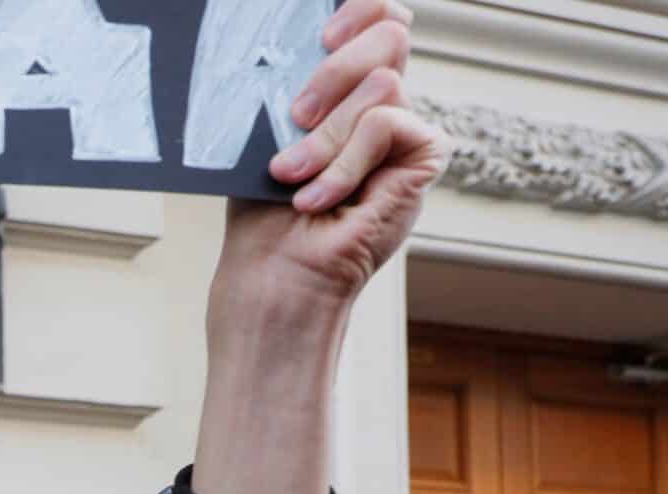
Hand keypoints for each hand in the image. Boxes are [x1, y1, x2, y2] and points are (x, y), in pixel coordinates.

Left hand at [216, 0, 448, 313]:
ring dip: (324, 138)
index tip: (319, 34)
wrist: (276, 274)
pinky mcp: (423, 156)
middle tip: (297, 116)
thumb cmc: (263, 214)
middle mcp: (381, 100)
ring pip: (381, 84)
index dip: (360, 7)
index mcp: (344, 88)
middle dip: (334, 69)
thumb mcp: (266, 136)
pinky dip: (344, 163)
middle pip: (389, 33)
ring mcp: (405, 128)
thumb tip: (289, 40)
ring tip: (292, 177)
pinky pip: (386, 124)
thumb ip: (292, 85)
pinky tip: (318, 199)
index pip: (375, 17)